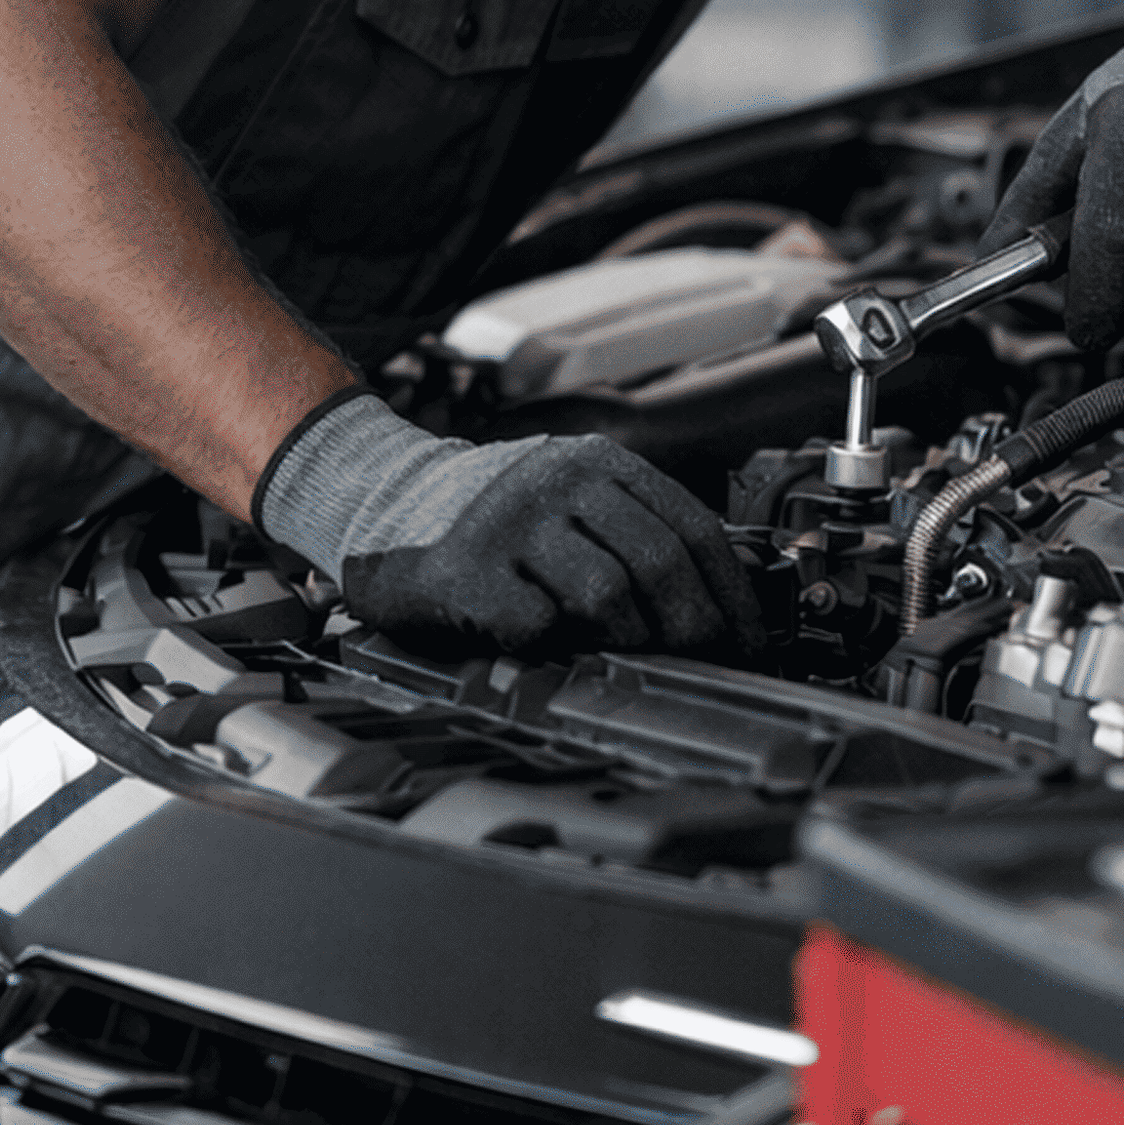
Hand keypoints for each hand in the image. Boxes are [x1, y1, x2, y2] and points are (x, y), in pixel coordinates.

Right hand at [252, 393, 761, 653]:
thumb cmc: (485, 515)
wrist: (375, 495)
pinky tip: (539, 640)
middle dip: (692, 627)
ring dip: (625, 638)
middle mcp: (557, 480)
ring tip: (616, 652)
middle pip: (660, 563)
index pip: (692, 527)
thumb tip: (717, 604)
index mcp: (596, 461)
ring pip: (607, 594)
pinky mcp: (466, 568)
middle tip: (697, 662)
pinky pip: (535, 622)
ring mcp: (511, 522)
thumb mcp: (565, 496)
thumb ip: (628, 529)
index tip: (747, 639)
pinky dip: (549, 643)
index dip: (731, 594)